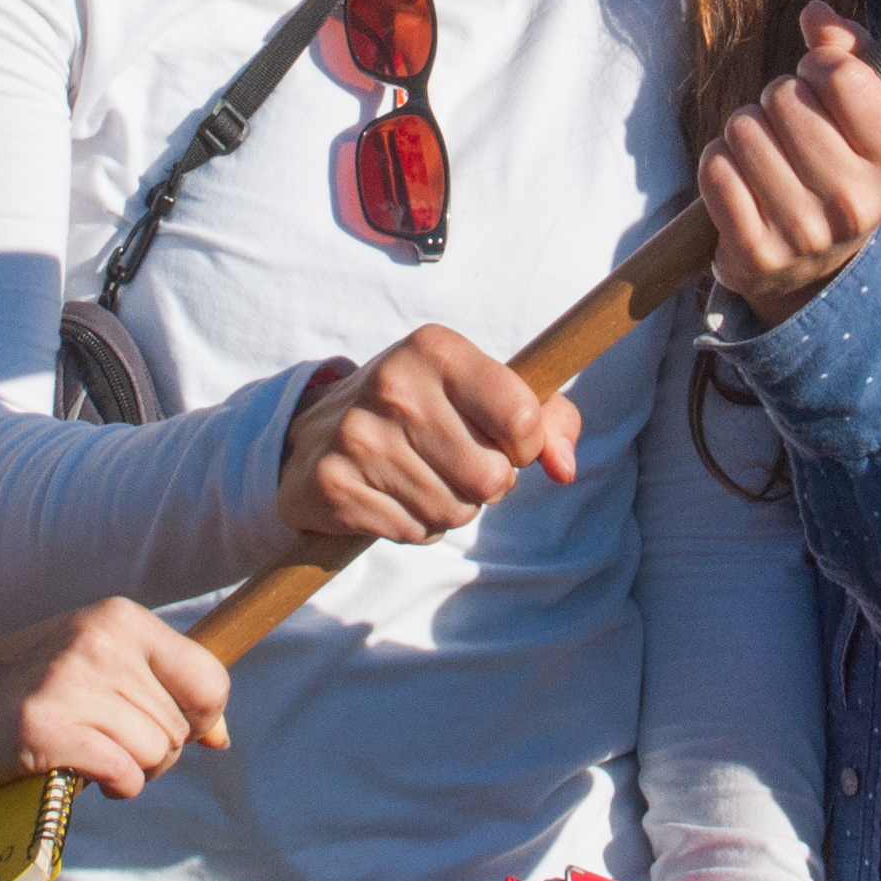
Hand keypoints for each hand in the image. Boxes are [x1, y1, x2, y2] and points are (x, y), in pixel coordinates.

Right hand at [0, 597, 229, 800]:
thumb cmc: (28, 688)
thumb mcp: (99, 666)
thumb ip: (161, 691)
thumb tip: (221, 737)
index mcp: (122, 619)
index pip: (210, 680)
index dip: (200, 719)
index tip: (163, 729)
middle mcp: (101, 642)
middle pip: (180, 727)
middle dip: (156, 753)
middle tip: (108, 748)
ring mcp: (71, 683)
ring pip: (155, 752)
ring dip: (132, 772)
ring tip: (91, 758)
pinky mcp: (46, 728)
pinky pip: (122, 774)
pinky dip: (113, 787)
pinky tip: (82, 776)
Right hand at [277, 327, 582, 543]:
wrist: (315, 436)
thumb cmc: (421, 411)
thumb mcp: (480, 390)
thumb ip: (547, 419)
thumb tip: (565, 467)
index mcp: (435, 348)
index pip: (523, 417)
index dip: (526, 444)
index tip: (504, 439)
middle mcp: (393, 386)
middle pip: (492, 477)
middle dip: (488, 484)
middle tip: (457, 462)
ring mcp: (358, 436)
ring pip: (455, 511)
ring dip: (451, 506)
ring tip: (421, 476)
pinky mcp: (334, 484)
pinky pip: (414, 532)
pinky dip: (414, 524)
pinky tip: (392, 494)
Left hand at [699, 3, 880, 325]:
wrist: (812, 264)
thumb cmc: (836, 163)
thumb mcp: (863, 112)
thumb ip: (847, 50)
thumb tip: (815, 12)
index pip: (841, 74)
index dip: (819, 65)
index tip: (820, 83)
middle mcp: (857, 204)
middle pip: (783, 98)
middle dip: (777, 99)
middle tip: (789, 128)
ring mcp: (805, 235)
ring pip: (742, 129)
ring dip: (744, 131)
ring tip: (765, 155)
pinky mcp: (756, 255)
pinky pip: (715, 171)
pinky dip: (718, 163)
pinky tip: (740, 181)